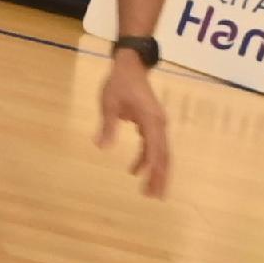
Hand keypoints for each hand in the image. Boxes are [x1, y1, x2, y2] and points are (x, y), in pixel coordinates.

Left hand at [96, 51, 170, 194]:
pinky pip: (152, 145)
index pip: (155, 149)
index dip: (153, 169)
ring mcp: (157, 124)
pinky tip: (135, 170)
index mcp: (151, 120)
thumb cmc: (119, 82)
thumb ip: (107, 125)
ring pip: (160, 153)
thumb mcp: (109, 103)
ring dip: (155, 171)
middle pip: (163, 156)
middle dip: (159, 177)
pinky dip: (146, 159)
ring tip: (148, 191)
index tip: (151, 186)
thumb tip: (101, 147)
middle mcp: (159, 124)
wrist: (131, 65)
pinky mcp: (151, 123)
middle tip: (155, 197)